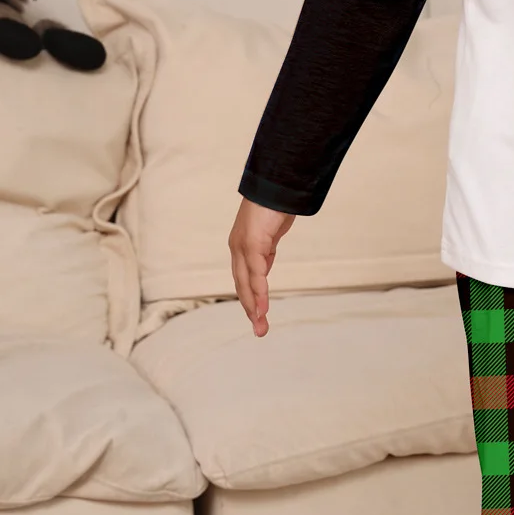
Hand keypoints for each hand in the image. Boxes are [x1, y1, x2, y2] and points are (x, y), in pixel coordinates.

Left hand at [228, 198, 295, 336]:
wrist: (275, 184)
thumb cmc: (274, 204)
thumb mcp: (271, 232)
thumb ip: (267, 249)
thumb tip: (265, 263)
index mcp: (242, 246)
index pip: (243, 278)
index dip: (250, 298)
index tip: (257, 316)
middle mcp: (238, 248)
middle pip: (242, 285)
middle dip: (250, 309)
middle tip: (259, 330)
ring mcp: (243, 246)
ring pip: (246, 283)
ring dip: (254, 307)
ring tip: (260, 325)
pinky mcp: (252, 243)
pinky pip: (256, 274)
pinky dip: (259, 292)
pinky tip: (262, 307)